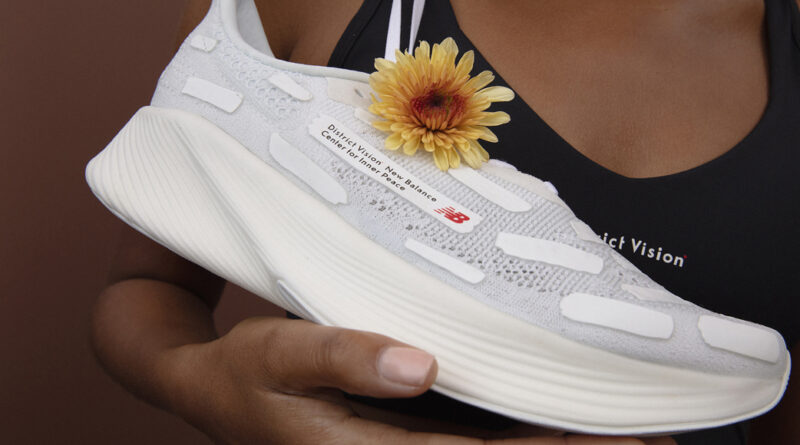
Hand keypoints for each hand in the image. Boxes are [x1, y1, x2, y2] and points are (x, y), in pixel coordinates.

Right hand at [164, 317, 673, 443]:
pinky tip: (545, 416)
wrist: (215, 390)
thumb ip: (346, 356)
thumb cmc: (247, 371)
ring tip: (617, 432)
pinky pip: (467, 441)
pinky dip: (513, 432)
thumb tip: (421, 365)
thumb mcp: (281, 353)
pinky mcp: (397, 438)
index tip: (620, 442)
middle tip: (648, 440)